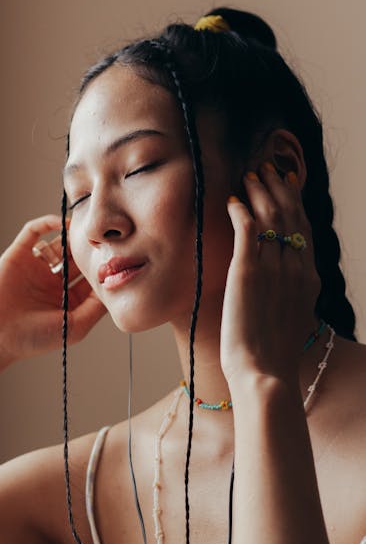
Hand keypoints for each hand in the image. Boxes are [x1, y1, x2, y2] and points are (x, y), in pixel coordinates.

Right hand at [0, 215, 106, 363]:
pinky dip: (48, 223)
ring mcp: (36, 266)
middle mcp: (53, 281)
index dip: (103, 269)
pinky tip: (62, 223)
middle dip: (90, 250)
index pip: (91, 278)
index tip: (119, 259)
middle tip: (105, 240)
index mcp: (67, 299)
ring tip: (87, 230)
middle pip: (78, 258)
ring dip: (73, 235)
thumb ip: (96, 308)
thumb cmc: (33, 338)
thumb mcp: (74, 328)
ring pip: (60, 242)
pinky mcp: (19, 253)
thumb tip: (115, 285)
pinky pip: (34, 232)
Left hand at [221, 164, 320, 388]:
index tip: (286, 182)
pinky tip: (233, 201)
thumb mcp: (289, 316)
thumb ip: (286, 290)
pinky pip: (247, 231)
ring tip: (249, 177)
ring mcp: (274, 269)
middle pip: (291, 215)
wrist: (265, 374)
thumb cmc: (270, 354)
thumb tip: (275, 278)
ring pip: (271, 216)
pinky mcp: (249, 272)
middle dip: (278, 187)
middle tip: (264, 169)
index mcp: (309, 279)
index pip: (305, 228)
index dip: (295, 201)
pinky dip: (241, 212)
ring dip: (259, 192)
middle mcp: (296, 269)